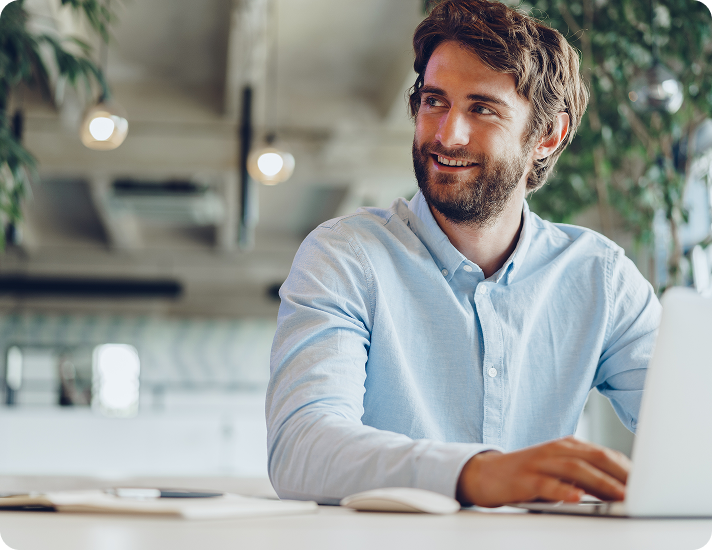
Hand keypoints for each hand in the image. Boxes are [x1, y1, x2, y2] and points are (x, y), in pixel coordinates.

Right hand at [456, 436, 630, 506]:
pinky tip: (577, 498)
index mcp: (567, 445)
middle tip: (642, 491)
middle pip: (595, 458)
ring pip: (575, 469)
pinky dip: (563, 491)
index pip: (605, 454)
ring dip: (601, 484)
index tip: (647, 484)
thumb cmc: (528, 474)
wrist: (485, 473)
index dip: (627, 469)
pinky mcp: (524, 478)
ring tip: (621, 497)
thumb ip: (584, 474)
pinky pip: (546, 484)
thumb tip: (620, 488)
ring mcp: (539, 462)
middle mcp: (555, 450)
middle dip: (621, 475)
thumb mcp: (558, 470)